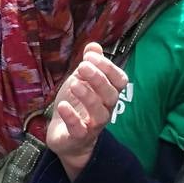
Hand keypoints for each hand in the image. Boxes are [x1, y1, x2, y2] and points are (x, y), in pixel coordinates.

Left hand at [45, 42, 126, 179]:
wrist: (64, 136)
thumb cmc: (76, 106)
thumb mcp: (80, 81)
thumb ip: (89, 65)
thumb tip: (94, 46)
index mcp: (107, 94)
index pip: (119, 80)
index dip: (108, 67)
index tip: (90, 56)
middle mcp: (105, 109)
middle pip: (111, 95)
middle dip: (98, 79)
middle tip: (82, 66)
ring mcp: (93, 124)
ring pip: (99, 113)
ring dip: (87, 96)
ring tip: (73, 84)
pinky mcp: (78, 136)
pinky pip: (80, 129)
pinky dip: (72, 117)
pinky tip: (63, 106)